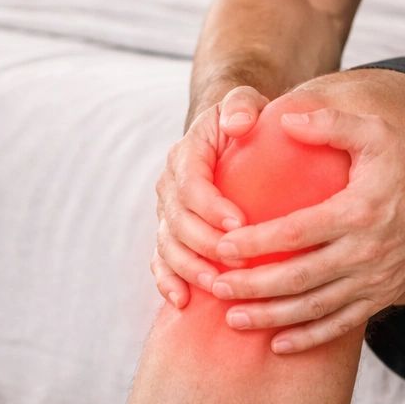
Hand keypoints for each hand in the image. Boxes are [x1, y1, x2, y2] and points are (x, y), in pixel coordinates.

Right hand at [151, 85, 269, 308]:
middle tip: (238, 263)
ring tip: (216, 285)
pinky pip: (161, 260)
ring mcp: (167, 212)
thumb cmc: (241, 120)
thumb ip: (241, 105)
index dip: (212, 206)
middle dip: (205, 244)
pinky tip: (183, 301)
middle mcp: (170, 185)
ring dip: (189, 268)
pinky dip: (168, 281)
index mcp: (186, 154)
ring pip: (168, 245)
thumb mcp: (243, 102)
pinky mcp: (170, 233)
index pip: (192, 183)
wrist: (224, 135)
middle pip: (178, 221)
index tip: (240, 222)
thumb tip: (239, 123)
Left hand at [209, 107, 404, 353]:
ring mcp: (375, 280)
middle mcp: (366, 252)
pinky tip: (279, 343)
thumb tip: (284, 119)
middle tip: (215, 285)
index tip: (223, 246)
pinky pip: (342, 324)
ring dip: (272, 316)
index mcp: (358, 212)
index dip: (256, 243)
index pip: (297, 233)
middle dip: (253, 286)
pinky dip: (309, 337)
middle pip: (299, 278)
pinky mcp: (384, 295)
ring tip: (233, 318)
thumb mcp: (375, 133)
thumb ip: (330, 124)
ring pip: (315, 308)